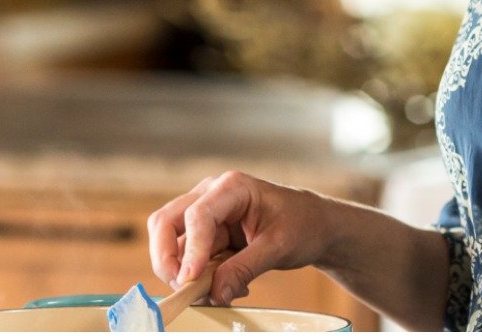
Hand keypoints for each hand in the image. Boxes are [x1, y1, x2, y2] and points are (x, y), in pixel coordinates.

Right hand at [145, 171, 336, 307]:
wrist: (316, 225)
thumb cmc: (303, 224)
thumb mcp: (279, 247)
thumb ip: (245, 268)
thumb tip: (215, 293)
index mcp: (232, 187)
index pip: (197, 216)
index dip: (191, 250)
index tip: (191, 281)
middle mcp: (211, 196)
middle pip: (166, 223)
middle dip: (168, 260)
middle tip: (184, 289)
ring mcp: (206, 215)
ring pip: (173, 245)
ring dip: (188, 275)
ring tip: (222, 291)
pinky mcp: (207, 235)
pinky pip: (189, 259)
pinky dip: (200, 278)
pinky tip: (228, 286)